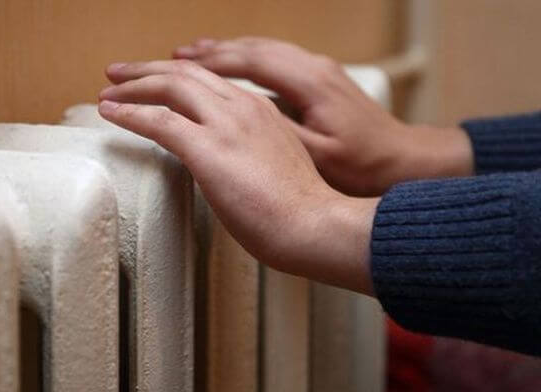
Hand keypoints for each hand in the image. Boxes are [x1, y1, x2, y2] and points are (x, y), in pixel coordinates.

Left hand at [100, 59, 377, 294]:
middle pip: (186, 73)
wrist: (316, 226)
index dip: (178, 77)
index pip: (211, 82)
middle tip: (120, 73)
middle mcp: (243, 108)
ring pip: (169, 86)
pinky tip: (110, 113)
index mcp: (261, 111)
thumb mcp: (278, 166)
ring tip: (108, 89)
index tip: (157, 81)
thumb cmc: (302, 210)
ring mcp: (226, 125)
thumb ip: (254, 154)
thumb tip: (233, 164)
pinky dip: (129, 112)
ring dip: (134, 84)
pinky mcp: (209, 149)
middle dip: (148, 69)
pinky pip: (158, 121)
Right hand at [174, 37, 473, 195]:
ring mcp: (317, 70)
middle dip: (202, 53)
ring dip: (221, 52)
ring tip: (185, 58)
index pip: (246, 63)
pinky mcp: (319, 80)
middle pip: (247, 49)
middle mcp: (312, 68)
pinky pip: (272, 60)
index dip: (203, 65)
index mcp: (310, 84)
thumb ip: (279, 133)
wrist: (403, 162)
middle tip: (165, 57)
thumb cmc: (363, 167)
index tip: (168, 69)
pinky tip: (228, 68)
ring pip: (259, 50)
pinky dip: (243, 60)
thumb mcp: (318, 156)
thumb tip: (239, 119)